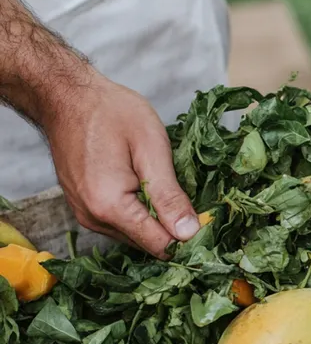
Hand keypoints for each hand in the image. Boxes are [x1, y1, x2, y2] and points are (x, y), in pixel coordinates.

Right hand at [43, 74, 199, 257]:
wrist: (67, 97)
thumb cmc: (111, 113)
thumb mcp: (151, 149)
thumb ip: (169, 195)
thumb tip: (189, 233)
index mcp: (110, 207)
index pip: (160, 246)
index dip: (189, 236)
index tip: (208, 220)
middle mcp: (93, 219)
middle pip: (149, 243)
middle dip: (174, 227)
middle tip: (192, 196)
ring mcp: (86, 215)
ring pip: (137, 234)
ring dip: (157, 218)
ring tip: (166, 185)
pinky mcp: (85, 207)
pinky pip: (122, 222)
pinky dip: (141, 211)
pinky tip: (148, 185)